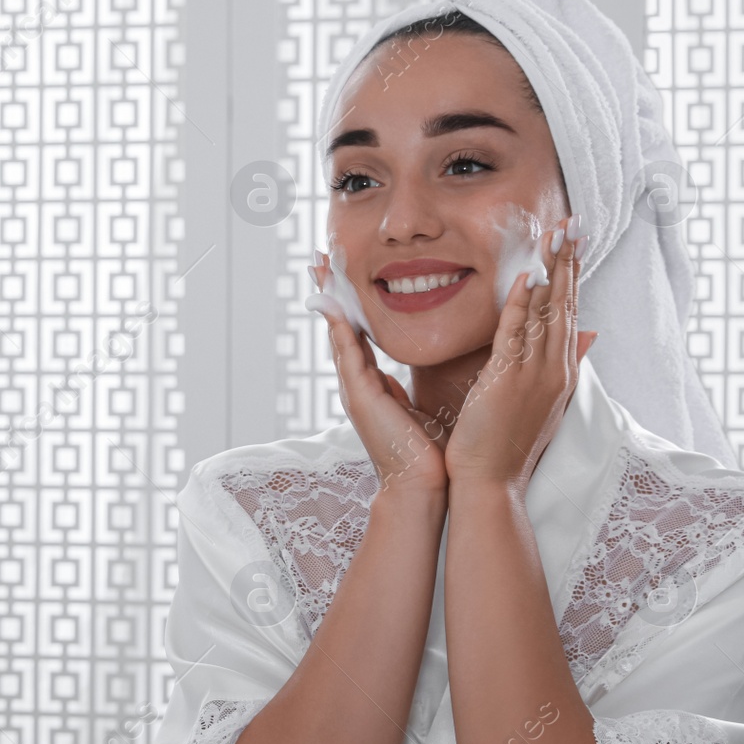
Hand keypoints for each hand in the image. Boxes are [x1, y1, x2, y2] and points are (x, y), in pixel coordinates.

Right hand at [316, 267, 448, 495]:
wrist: (420, 486)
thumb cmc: (424, 451)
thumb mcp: (414, 407)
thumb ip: (405, 387)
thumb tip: (410, 371)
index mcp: (371, 385)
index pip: (355, 333)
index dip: (347, 302)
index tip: (340, 273)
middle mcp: (356, 384)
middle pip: (338, 327)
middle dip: (329, 292)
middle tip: (319, 257)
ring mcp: (353, 390)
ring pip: (337, 334)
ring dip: (328, 299)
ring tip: (320, 268)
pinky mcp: (360, 397)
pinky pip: (347, 354)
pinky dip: (338, 327)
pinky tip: (334, 304)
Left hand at [443, 213, 597, 498]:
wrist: (490, 483)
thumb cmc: (506, 445)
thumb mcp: (542, 401)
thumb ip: (562, 363)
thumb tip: (591, 333)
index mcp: (560, 373)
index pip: (571, 314)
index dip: (573, 276)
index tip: (575, 243)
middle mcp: (555, 370)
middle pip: (567, 305)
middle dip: (570, 262)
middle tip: (574, 224)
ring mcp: (535, 375)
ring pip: (549, 313)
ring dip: (553, 271)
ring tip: (557, 234)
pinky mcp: (509, 381)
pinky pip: (518, 335)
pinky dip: (524, 304)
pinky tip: (528, 276)